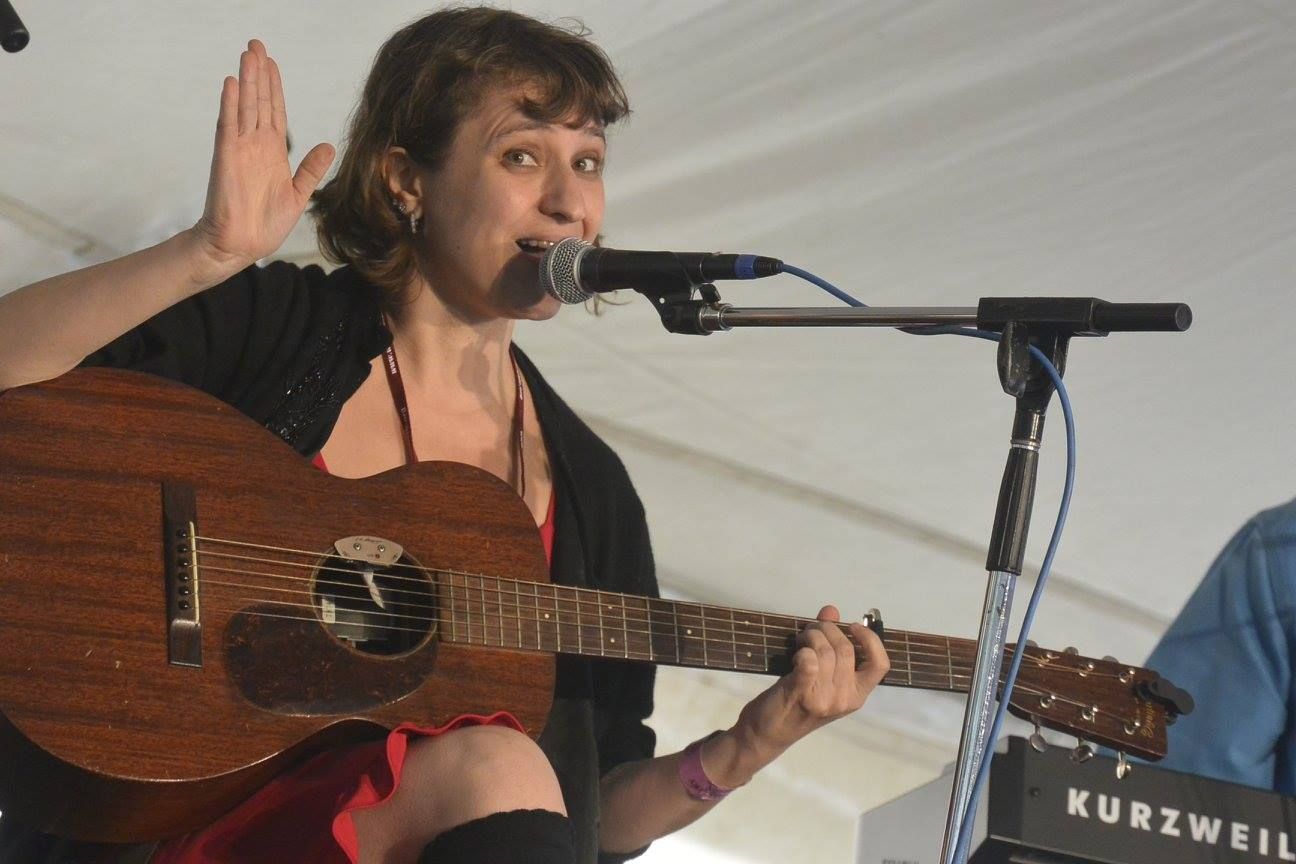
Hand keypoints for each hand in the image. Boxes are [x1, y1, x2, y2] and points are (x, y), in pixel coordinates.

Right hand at [192, 40, 334, 275]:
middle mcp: (256, 146)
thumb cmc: (265, 224)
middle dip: (259, 73)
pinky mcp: (227, 159)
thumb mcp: (298, 194)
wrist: (241, 246)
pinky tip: (231, 83)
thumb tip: (328, 146)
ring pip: (245, 107)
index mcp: (273, 153)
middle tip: (257, 44)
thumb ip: (311, 169)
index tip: (273, 63)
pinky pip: (228, 127)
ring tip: (248, 53)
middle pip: (259, 102)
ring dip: (247, 80)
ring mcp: (240, 150)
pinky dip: (230, 105)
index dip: (275, 87)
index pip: (275, 112)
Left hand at [719, 606, 888, 779]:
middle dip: (826, 629)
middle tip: (809, 632)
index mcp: (857, 695)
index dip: (870, 639)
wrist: (768, 734)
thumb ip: (830, 644)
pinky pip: (809, 661)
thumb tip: (831, 610)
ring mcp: (825, 699)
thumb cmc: (796, 702)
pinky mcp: (802, 694)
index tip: (852, 626)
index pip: (880, 664)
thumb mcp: (820, 677)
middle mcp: (845, 699)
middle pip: (846, 648)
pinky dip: (801, 651)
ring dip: (810, 636)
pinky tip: (795, 656)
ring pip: (826, 650)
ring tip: (800, 641)